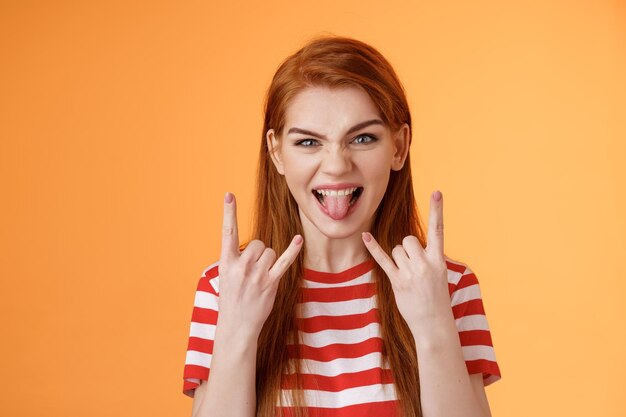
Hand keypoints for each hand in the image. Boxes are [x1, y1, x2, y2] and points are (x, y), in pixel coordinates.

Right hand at [217, 192, 302, 336]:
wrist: (236, 326)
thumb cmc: (231, 300)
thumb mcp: (225, 277)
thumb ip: (238, 260)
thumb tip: (256, 249)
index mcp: (226, 262)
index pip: (227, 232)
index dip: (228, 213)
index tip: (229, 195)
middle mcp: (241, 266)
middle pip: (257, 243)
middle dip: (258, 253)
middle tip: (251, 271)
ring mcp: (256, 274)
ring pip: (269, 252)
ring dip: (268, 261)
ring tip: (259, 278)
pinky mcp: (271, 282)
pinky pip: (284, 261)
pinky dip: (292, 251)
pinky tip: (298, 240)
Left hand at [362, 190, 452, 334]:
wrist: (434, 324)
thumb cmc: (436, 297)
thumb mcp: (439, 274)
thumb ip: (427, 256)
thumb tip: (409, 244)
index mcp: (438, 259)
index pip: (438, 230)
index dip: (437, 210)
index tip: (436, 191)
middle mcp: (425, 263)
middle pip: (408, 239)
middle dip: (407, 249)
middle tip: (414, 267)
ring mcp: (411, 273)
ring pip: (396, 249)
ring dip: (398, 258)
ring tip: (408, 276)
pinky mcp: (397, 281)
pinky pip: (383, 260)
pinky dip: (373, 247)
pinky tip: (364, 236)